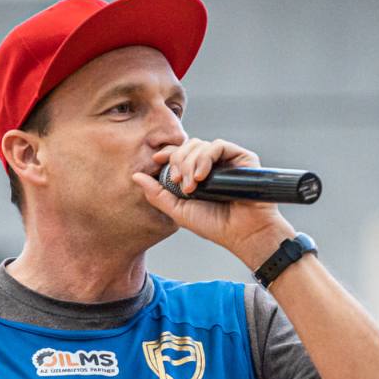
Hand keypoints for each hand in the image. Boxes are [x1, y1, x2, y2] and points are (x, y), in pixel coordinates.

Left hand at [131, 138, 294, 266]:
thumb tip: (135, 176)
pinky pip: (219, 146)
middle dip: (178, 161)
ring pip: (201, 145)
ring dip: (190, 162)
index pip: (179, 154)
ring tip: (191, 185)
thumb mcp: (178, 211)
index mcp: (196, 175)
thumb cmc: (214, 225)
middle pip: (188, 146)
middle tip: (178, 181)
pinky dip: (206, 157)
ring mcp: (227, 161)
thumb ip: (157, 194)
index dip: (167, 153)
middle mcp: (211, 165)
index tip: (155, 160)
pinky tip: (202, 176)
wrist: (243, 233)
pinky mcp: (242, 158)